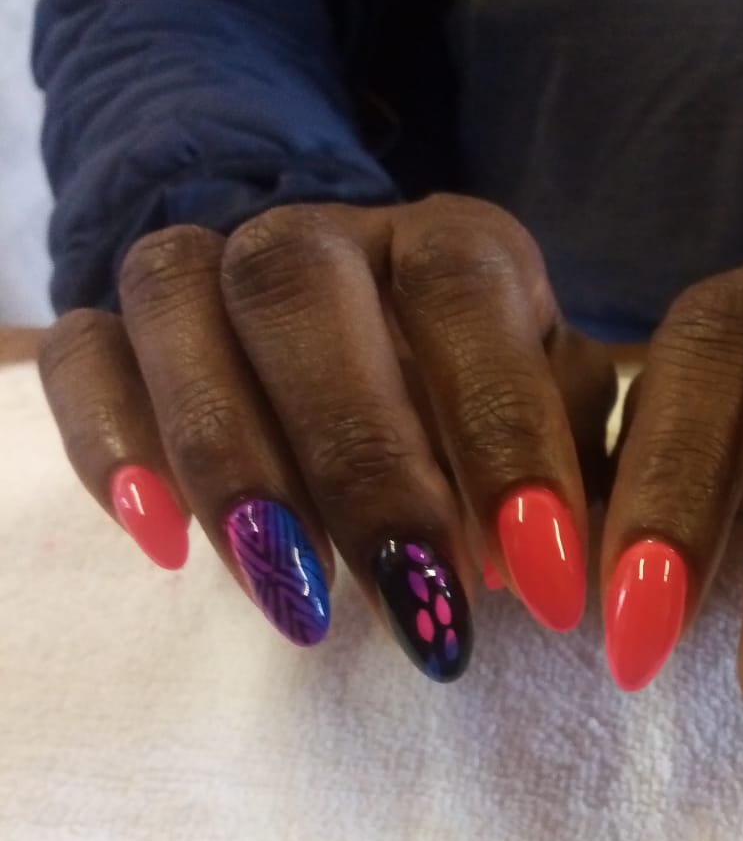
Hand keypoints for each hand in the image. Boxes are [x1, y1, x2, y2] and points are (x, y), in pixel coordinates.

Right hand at [38, 197, 615, 676]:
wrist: (365, 345)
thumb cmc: (479, 411)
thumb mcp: (548, 427)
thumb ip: (562, 475)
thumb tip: (562, 574)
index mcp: (449, 241)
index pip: (464, 293)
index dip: (503, 436)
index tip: (545, 585)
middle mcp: (322, 231)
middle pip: (301, 288)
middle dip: (362, 464)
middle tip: (417, 609)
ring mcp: (209, 266)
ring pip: (177, 299)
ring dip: (231, 459)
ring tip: (298, 600)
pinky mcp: (119, 326)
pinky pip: (83, 353)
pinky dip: (112, 443)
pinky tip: (164, 544)